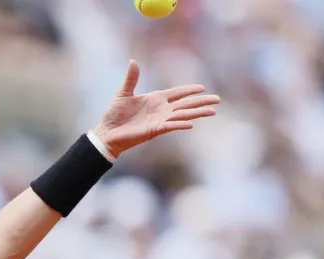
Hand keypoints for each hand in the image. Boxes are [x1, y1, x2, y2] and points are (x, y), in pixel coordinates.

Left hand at [92, 60, 219, 157]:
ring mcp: (159, 120)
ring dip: (197, 113)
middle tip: (217, 99)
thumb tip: (133, 61)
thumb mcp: (123, 93)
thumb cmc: (114, 114)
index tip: (202, 88)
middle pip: (185, 104)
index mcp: (155, 99)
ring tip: (212, 111)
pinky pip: (170, 126)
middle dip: (201, 101)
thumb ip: (131, 79)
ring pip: (182, 115)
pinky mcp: (153, 130)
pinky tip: (191, 123)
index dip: (189, 90)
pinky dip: (179, 124)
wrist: (106, 132)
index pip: (177, 93)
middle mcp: (160, 110)